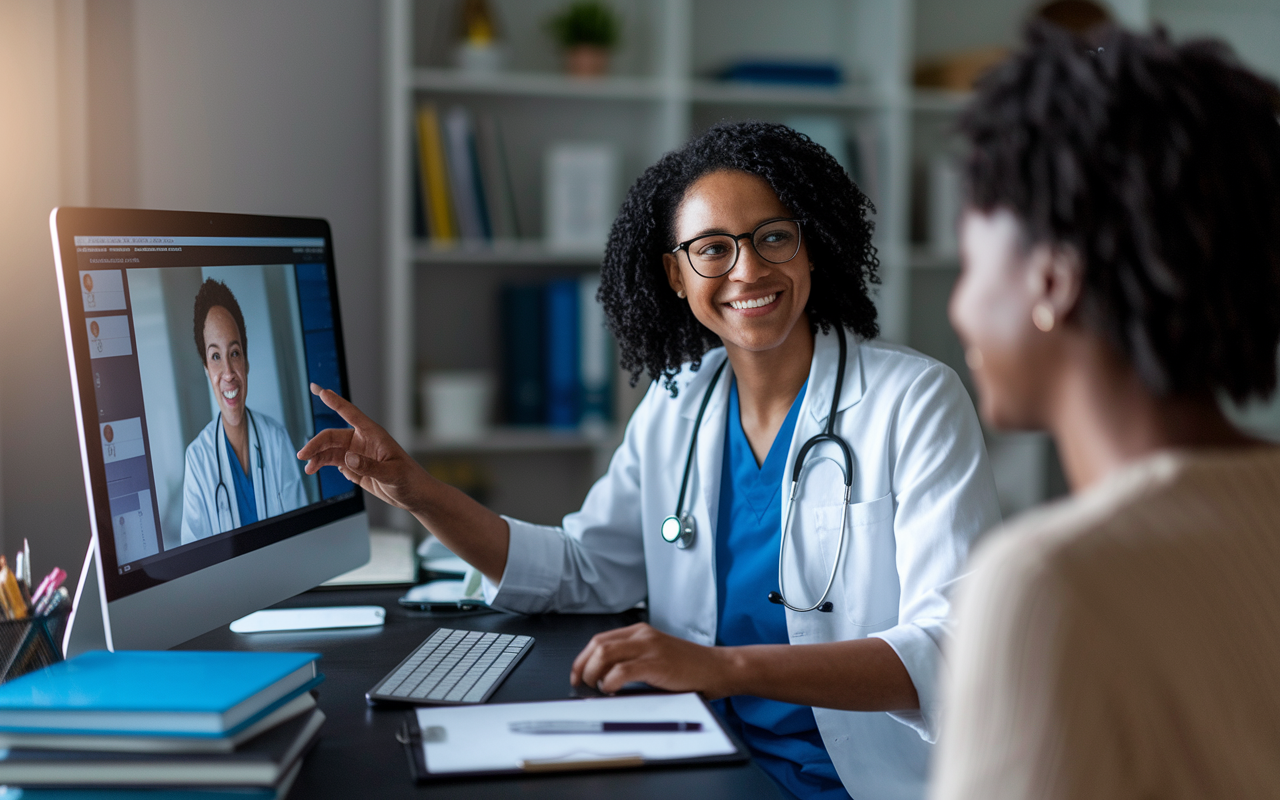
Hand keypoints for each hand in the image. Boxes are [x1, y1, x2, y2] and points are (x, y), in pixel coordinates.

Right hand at [296, 383, 429, 511]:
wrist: (413, 495)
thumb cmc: (409, 479)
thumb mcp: (392, 474)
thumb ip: (370, 466)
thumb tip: (348, 459)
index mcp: (373, 434)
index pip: (350, 413)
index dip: (335, 402)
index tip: (319, 390)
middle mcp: (362, 442)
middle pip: (332, 436)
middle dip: (316, 444)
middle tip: (303, 455)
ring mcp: (357, 455)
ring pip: (330, 450)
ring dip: (317, 457)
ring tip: (308, 469)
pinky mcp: (354, 468)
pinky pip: (334, 462)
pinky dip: (322, 465)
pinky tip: (316, 470)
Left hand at [570, 623, 733, 697]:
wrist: (718, 668)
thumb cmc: (690, 668)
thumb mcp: (657, 657)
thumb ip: (633, 660)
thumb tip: (602, 678)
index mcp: (641, 631)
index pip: (599, 640)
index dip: (582, 658)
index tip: (576, 675)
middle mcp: (643, 635)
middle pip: (597, 645)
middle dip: (582, 667)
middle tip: (582, 685)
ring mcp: (650, 647)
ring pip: (604, 654)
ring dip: (593, 674)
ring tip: (598, 688)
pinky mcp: (657, 663)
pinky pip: (622, 670)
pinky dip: (610, 682)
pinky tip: (612, 690)